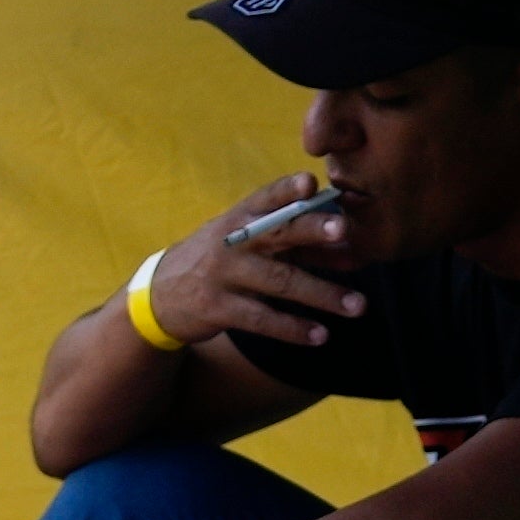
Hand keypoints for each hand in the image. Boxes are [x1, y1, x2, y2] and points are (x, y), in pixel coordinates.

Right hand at [137, 174, 368, 353]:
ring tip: (358, 306)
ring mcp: (223, 275)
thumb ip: (297, 243)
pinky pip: (262, 319)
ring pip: (279, 281)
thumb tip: (351, 249)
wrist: (161, 295)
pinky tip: (320, 336)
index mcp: (240, 218)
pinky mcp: (218, 309)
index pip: (266, 197)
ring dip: (321, 294)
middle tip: (345, 231)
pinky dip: (293, 328)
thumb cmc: (221, 262)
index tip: (311, 183)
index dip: (287, 189)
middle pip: (277, 233)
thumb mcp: (248, 243)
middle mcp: (232, 242)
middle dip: (311, 230)